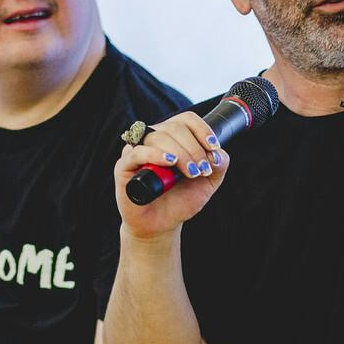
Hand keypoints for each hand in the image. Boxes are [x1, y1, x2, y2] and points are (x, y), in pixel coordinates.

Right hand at [114, 110, 230, 239]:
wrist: (162, 224)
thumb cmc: (181, 200)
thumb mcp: (208, 182)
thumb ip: (219, 164)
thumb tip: (216, 152)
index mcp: (173, 138)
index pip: (186, 119)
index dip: (202, 129)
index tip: (214, 147)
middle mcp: (154, 140)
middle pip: (174, 128)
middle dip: (194, 149)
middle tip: (202, 170)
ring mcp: (138, 151)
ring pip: (158, 137)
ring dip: (181, 154)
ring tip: (191, 173)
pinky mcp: (124, 166)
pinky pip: (137, 152)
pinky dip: (155, 154)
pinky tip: (170, 162)